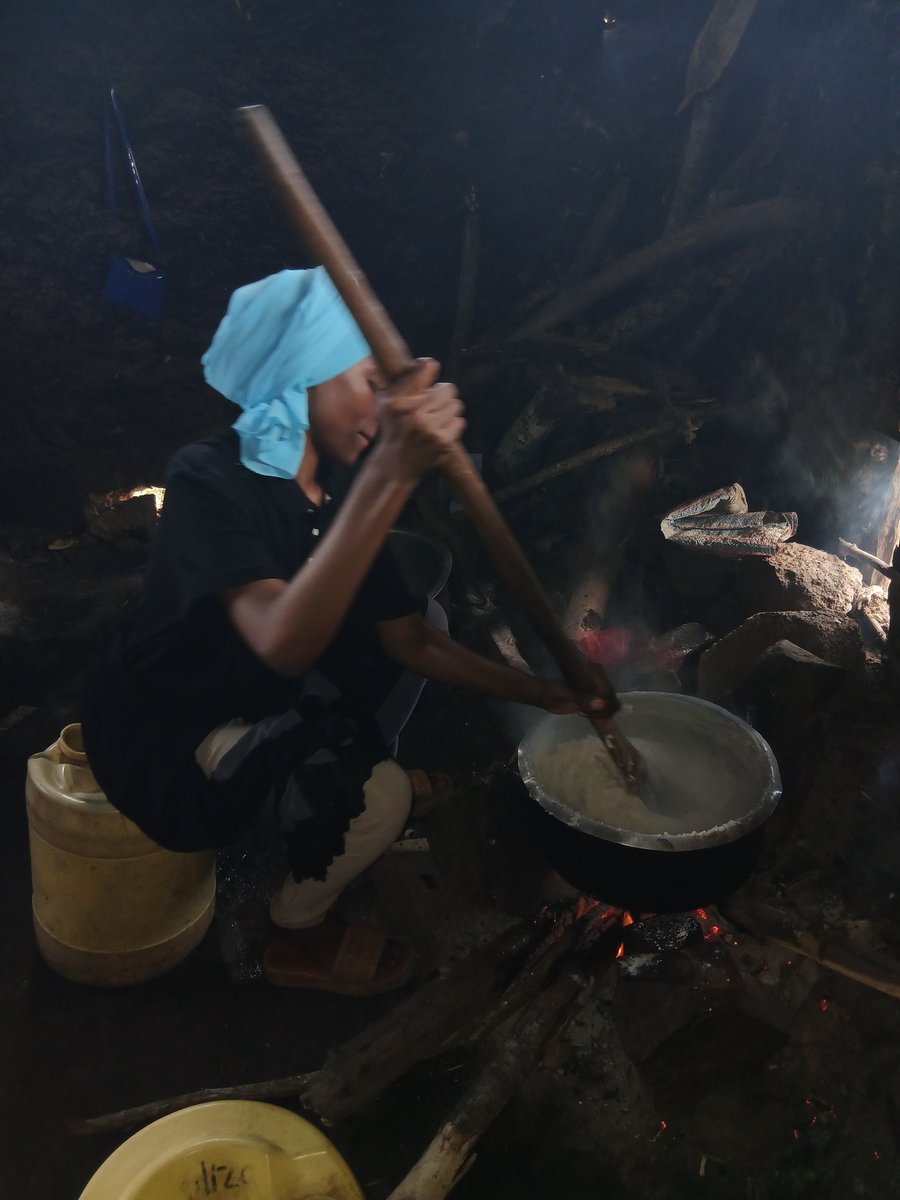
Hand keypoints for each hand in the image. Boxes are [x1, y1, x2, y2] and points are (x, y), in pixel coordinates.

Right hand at [370, 359, 465, 483]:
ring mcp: (431, 430)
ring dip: (448, 409)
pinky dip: (452, 424)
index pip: (427, 367)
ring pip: (456, 405)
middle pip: (448, 388)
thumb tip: (426, 364)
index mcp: (399, 400)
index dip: (429, 368)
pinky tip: (441, 429)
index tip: (428, 374)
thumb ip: (401, 381)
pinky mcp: (443, 443)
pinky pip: (460, 422)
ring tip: (437, 417)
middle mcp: (415, 414)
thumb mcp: (385, 403)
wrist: (395, 465)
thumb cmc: (392, 430)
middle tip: (433, 403)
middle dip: (442, 394)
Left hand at [533, 670, 616, 717]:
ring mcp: (596, 693)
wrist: (545, 696)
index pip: (610, 694)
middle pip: (613, 702)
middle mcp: (598, 684)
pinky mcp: (592, 702)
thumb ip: (583, 699)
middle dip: (604, 712)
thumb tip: (601, 704)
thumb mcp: (566, 695)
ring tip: (584, 713)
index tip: (595, 712)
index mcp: (594, 677)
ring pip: (609, 708)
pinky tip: (584, 714)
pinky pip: (602, 711)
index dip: (607, 706)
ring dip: (601, 715)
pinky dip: (597, 716)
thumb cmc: (553, 692)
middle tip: (588, 714)